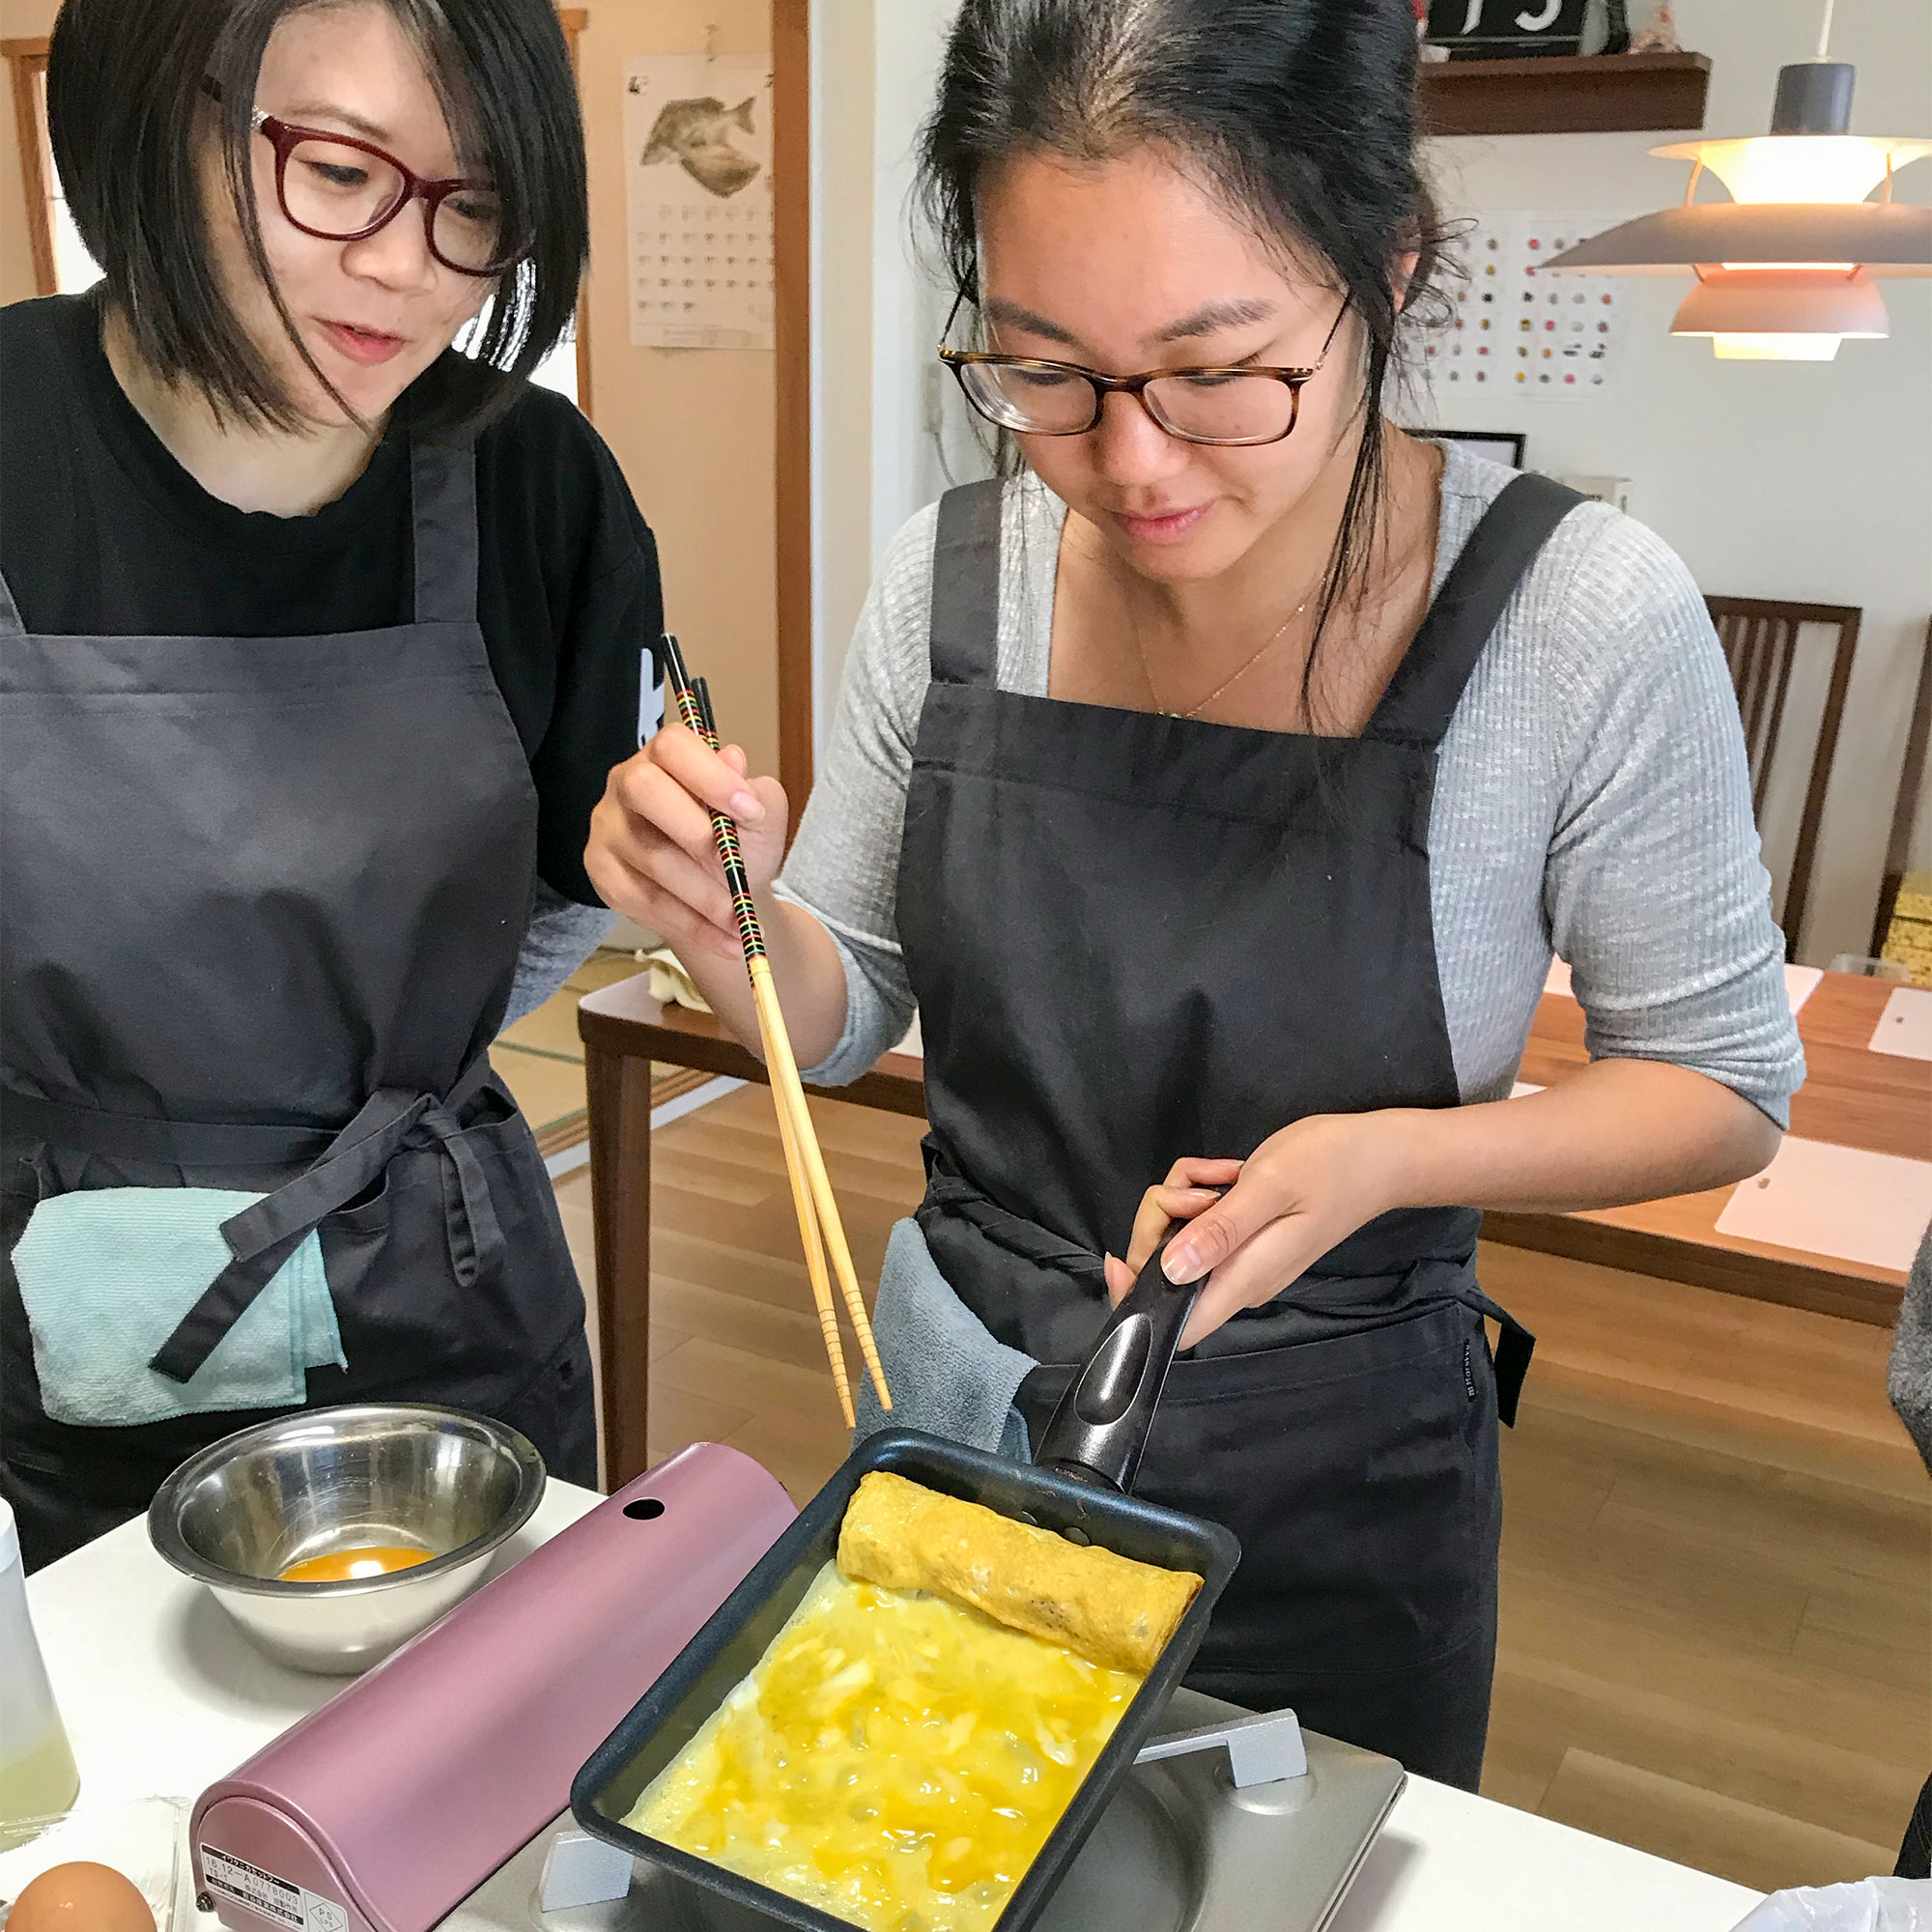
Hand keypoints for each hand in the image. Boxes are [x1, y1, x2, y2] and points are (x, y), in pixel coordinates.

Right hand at [585, 724, 788, 964]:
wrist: (727, 889)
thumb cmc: (740, 839)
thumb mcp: (763, 815)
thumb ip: (756, 791)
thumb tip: (735, 760)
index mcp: (666, 756)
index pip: (673, 746)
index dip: (709, 774)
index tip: (749, 810)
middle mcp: (626, 782)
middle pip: (645, 790)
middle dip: (697, 834)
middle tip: (737, 871)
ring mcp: (608, 828)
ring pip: (650, 857)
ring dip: (702, 895)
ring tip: (740, 919)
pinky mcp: (604, 872)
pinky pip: (644, 901)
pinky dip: (690, 925)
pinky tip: (723, 939)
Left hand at [1105, 1116, 1410, 1347]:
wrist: (1382, 1157)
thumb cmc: (1330, 1165)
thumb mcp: (1269, 1186)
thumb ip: (1220, 1231)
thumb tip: (1170, 1270)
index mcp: (1245, 1278)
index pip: (1179, 1325)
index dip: (1138, 1303)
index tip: (1119, 1259)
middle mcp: (1241, 1281)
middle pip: (1169, 1278)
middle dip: (1159, 1226)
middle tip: (1191, 1186)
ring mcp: (1245, 1262)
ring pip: (1182, 1248)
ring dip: (1181, 1204)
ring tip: (1217, 1173)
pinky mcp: (1248, 1241)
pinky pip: (1204, 1231)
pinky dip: (1200, 1199)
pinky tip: (1226, 1174)